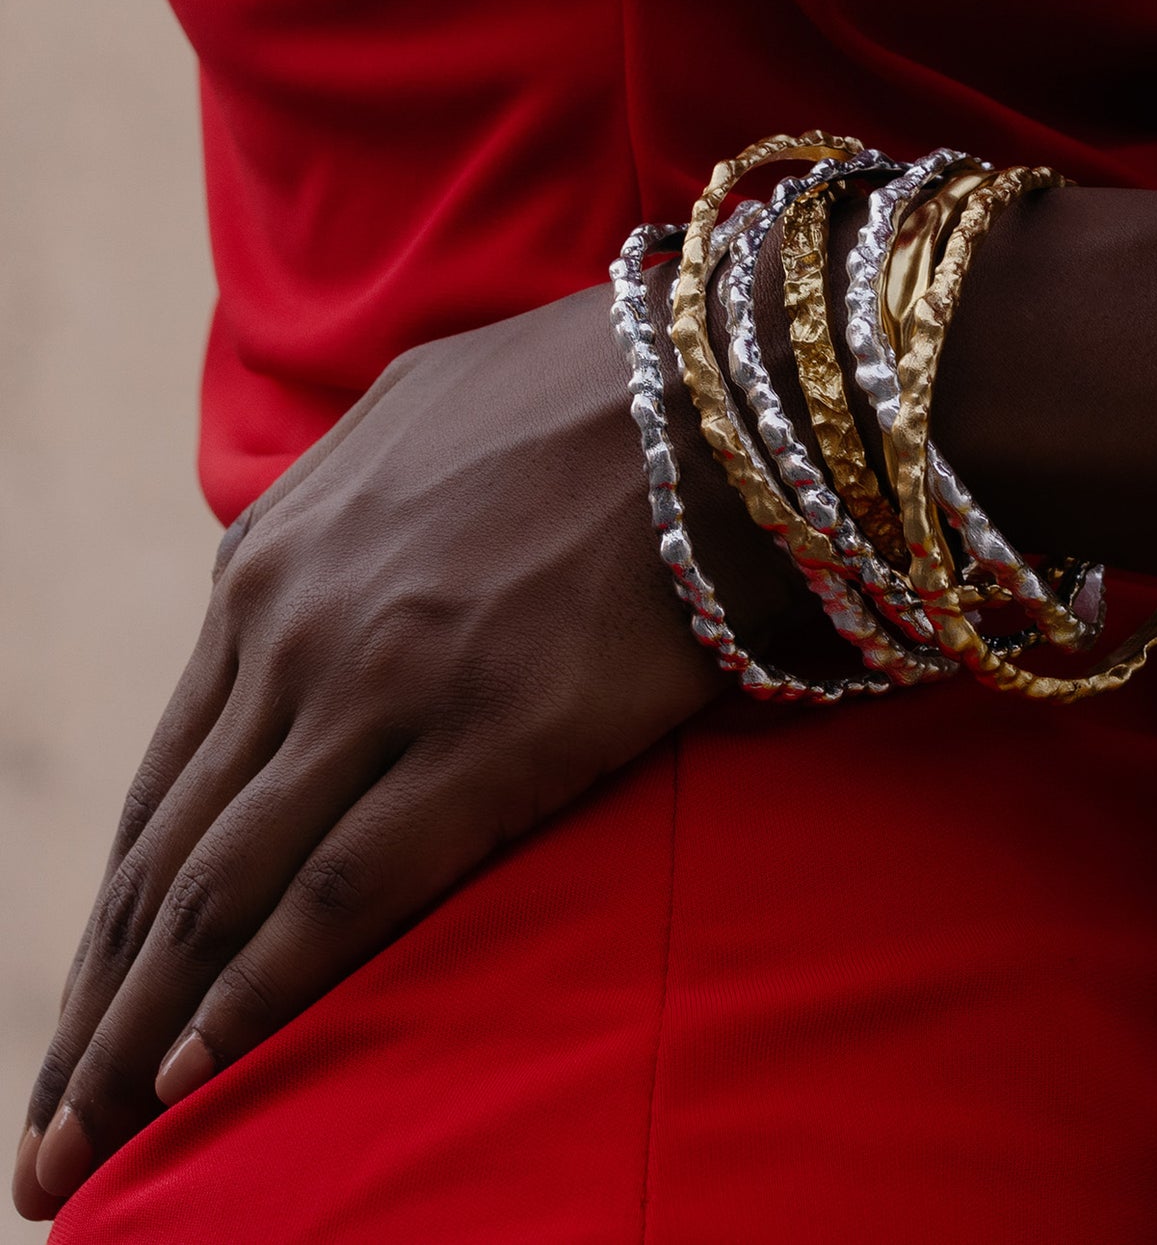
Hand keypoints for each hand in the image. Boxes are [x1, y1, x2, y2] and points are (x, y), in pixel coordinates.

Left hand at [11, 277, 790, 1220]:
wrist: (712, 386)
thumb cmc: (582, 400)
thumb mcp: (409, 425)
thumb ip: (331, 509)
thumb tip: (293, 558)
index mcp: (275, 563)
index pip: (173, 776)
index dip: (120, 907)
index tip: (95, 1002)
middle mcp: (299, 629)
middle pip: (170, 853)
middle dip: (99, 1002)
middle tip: (43, 1136)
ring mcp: (385, 684)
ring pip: (223, 889)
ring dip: (142, 1030)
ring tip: (86, 1148)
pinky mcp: (490, 737)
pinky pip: (341, 893)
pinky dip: (261, 993)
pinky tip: (201, 1076)